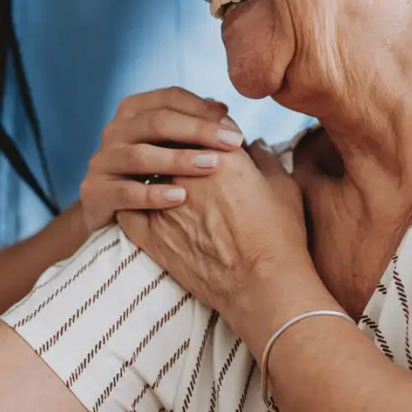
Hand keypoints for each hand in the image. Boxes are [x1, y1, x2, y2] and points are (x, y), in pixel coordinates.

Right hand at [79, 88, 244, 233]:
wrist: (111, 211)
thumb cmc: (152, 174)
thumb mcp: (172, 146)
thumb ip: (194, 127)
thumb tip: (222, 111)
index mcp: (133, 111)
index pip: (169, 98)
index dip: (203, 109)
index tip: (234, 129)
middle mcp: (114, 130)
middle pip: (156, 122)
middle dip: (198, 131)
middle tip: (233, 144)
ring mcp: (102, 160)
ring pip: (139, 155)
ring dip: (178, 159)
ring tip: (211, 166)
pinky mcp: (95, 191)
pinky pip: (125, 192)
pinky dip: (154, 194)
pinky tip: (181, 197)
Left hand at [117, 132, 311, 324]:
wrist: (263, 287)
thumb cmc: (281, 238)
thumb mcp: (283, 187)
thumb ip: (264, 158)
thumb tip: (254, 144)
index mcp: (222, 154)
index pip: (202, 125)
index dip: (205, 128)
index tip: (207, 136)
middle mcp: (187, 172)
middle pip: (168, 143)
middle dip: (174, 144)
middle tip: (178, 153)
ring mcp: (164, 202)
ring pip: (145, 172)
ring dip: (151, 171)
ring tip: (158, 178)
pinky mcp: (149, 233)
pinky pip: (127, 208)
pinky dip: (132, 203)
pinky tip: (137, 204)